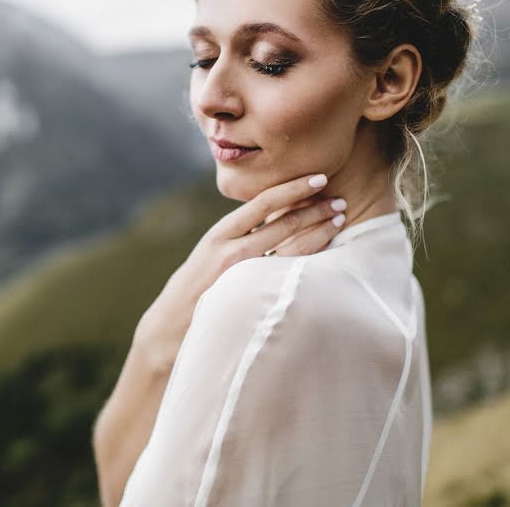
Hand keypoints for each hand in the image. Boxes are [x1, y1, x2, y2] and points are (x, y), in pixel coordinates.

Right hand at [135, 172, 346, 372]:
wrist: (168, 331)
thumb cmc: (194, 293)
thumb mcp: (209, 257)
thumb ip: (236, 239)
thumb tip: (271, 222)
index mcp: (219, 234)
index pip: (262, 202)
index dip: (293, 188)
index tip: (319, 178)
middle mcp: (229, 250)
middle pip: (282, 222)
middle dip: (315, 208)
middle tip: (340, 200)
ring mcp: (240, 275)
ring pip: (290, 247)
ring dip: (319, 231)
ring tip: (340, 220)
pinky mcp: (249, 297)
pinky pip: (286, 275)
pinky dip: (309, 262)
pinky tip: (328, 256)